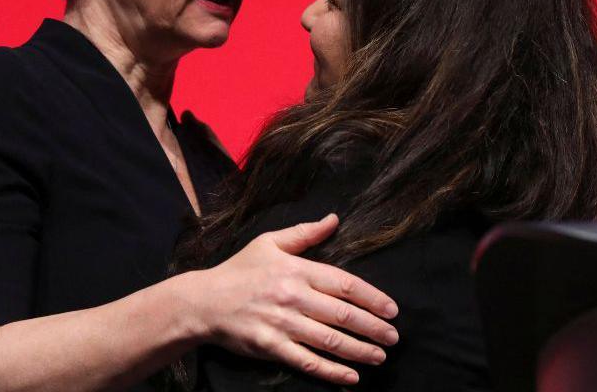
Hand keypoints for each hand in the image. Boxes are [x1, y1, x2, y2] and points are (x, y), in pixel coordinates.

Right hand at [188, 214, 399, 384]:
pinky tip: (351, 377)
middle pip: (342, 314)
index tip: (392, 310)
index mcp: (296, 270)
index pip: (344, 283)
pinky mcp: (270, 346)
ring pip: (329, 340)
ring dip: (359, 350)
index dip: (372, 298)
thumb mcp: (269, 243)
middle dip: (373, 328)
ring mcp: (282, 323)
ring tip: (380, 356)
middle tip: (393, 338)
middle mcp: (293, 296)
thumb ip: (305, 233)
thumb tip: (334, 220)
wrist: (203, 301)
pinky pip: (307, 361)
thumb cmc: (239, 270)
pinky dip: (331, 371)